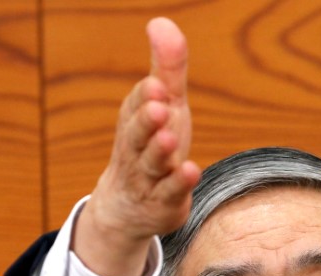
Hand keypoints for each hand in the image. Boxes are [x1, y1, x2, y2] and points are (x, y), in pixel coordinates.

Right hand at [73, 17, 200, 275]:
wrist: (129, 208)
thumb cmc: (151, 147)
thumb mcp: (164, 106)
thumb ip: (167, 69)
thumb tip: (160, 22)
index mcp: (134, 121)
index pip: (137, 105)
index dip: (146, 97)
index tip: (157, 86)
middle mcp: (137, 149)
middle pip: (138, 134)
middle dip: (147, 121)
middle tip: (159, 108)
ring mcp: (149, 179)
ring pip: (152, 164)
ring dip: (160, 151)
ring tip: (170, 138)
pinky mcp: (163, 203)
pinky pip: (169, 194)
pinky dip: (179, 184)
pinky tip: (191, 171)